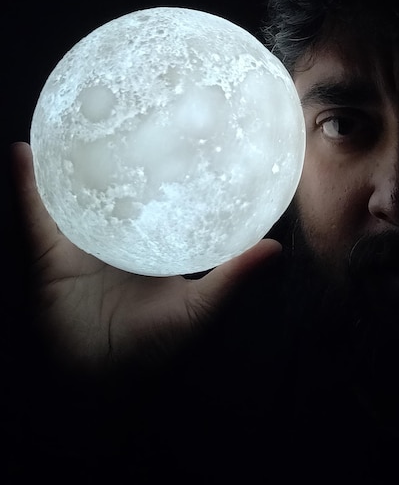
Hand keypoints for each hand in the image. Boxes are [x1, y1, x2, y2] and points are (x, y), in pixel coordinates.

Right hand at [10, 142, 281, 370]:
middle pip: (112, 189)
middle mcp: (115, 239)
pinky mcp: (49, 260)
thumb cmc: (156, 350)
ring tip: (70, 120)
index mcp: (150, 244)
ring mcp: (80, 246)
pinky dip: (26, 188)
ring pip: (70, 195)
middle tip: (123, 112)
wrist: (103, 385)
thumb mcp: (201, 308)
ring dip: (65, 161)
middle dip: (114, 155)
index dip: (163, 168)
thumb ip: (234, 277)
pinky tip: (23, 154)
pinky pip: (35, 219)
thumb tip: (276, 248)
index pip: (157, 198)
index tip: (175, 133)